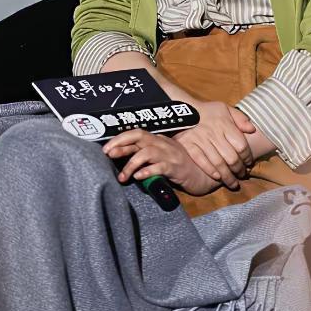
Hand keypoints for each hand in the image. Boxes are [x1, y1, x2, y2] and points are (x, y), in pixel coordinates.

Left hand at [103, 129, 221, 195]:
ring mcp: (170, 155)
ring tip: (122, 177)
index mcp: (158, 140)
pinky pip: (160, 167)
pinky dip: (148, 171)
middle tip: (107, 155)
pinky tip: (139, 177)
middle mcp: (163, 144)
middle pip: (139, 137)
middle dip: (121, 145)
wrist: (205, 176)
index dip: (120, 138)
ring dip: (131, 163)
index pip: (136, 133)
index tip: (106, 148)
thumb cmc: (180, 168)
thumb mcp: (162, 159)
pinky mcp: (177, 168)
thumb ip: (146, 157)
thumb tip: (123, 160)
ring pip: (147, 152)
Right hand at [172, 102, 256, 188]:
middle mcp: (214, 133)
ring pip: (218, 163)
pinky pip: (201, 161)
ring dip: (227, 176)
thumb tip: (253, 129)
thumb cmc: (207, 110)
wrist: (182, 109)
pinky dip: (210, 171)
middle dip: (239, 170)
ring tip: (233, 183)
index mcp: (224, 124)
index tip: (249, 163)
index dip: (247, 157)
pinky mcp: (189, 146)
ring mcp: (201, 140)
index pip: (241, 145)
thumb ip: (240, 118)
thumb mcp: (225, 108)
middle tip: (242, 175)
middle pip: (231, 158)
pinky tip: (217, 177)